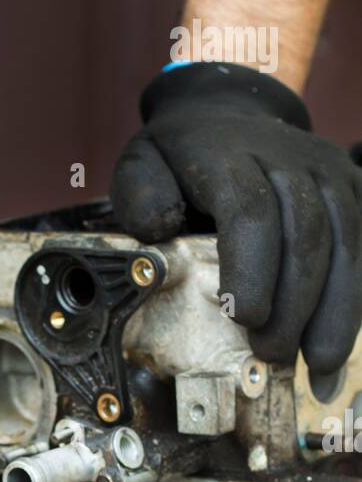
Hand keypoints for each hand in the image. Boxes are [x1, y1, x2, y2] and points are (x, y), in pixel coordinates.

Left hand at [111, 62, 361, 375]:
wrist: (230, 112)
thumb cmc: (180, 156)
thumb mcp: (141, 162)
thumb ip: (140, 194)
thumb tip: (161, 226)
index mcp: (229, 154)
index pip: (249, 209)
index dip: (251, 266)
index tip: (244, 316)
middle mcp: (289, 159)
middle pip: (304, 233)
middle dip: (293, 304)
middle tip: (271, 355)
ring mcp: (328, 174)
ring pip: (344, 244)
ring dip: (334, 312)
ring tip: (318, 369)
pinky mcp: (353, 191)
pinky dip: (353, 305)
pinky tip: (335, 355)